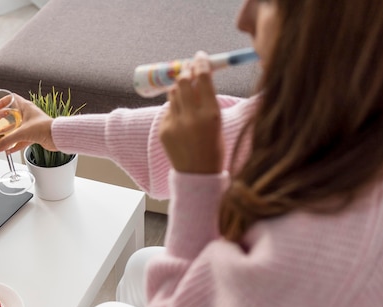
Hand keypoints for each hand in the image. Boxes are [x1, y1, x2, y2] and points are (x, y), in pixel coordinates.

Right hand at [0, 95, 56, 153]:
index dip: (1, 102)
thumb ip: (7, 140)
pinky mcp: (34, 135)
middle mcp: (28, 114)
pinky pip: (21, 139)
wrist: (58, 137)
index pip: (11, 98)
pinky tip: (8, 149)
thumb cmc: (44, 128)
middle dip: (1, 119)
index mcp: (26, 107)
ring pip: (16, 128)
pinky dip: (14, 144)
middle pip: (11, 114)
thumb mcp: (22, 133)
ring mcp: (31, 125)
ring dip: (7, 133)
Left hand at [159, 51, 222, 173]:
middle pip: (184, 81)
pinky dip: (175, 106)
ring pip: (173, 93)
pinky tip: (181, 113)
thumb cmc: (214, 149)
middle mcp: (191, 117)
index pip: (203, 79)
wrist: (198, 175)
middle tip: (190, 67)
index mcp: (211, 114)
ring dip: (179, 86)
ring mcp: (175, 124)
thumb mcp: (219, 123)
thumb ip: (208, 101)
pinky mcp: (163, 130)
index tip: (200, 56)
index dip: (201, 63)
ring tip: (186, 88)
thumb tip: (200, 77)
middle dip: (187, 71)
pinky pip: (168, 109)